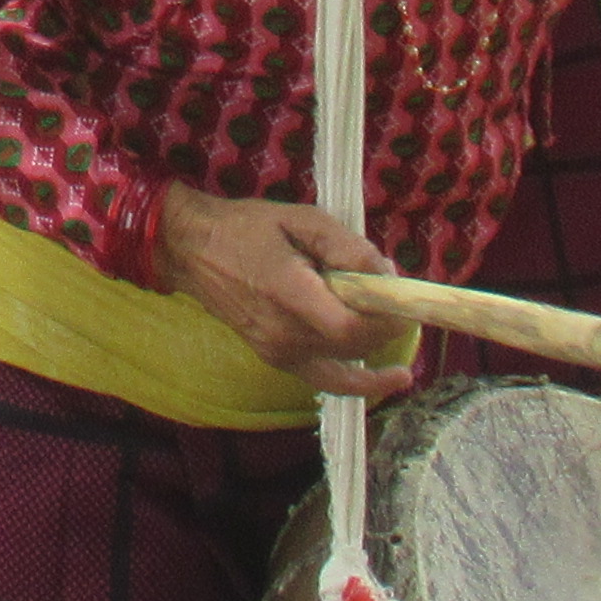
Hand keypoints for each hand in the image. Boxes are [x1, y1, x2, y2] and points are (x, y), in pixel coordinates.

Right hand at [158, 187, 423, 395]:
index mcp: (289, 295)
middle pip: (356, 345)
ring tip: (393, 319)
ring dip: (377, 343)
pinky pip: (328, 379)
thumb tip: (385, 273)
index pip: (353, 326)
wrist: (194, 251)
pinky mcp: (278, 359)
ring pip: (348, 362)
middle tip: (394, 292)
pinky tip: (390, 377)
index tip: (406, 297)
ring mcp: (279, 353)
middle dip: (387, 322)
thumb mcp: (302, 219)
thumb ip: (347, 247)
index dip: (388, 317)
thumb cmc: (247, 228)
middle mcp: (284, 335)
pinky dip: (360, 381)